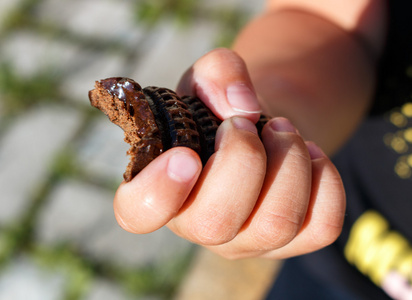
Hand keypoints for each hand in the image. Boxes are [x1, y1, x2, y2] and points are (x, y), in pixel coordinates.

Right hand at [113, 48, 345, 259]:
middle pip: (216, 222)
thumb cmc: (222, 111)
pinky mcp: (292, 242)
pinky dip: (324, 179)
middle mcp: (200, 225)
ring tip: (283, 131)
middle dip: (243, 158)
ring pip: (277, 223)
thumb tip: (243, 108)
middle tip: (247, 123)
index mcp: (162, 188)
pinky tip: (309, 156)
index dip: (158, 192)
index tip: (186, 155)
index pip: (139, 214)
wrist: (259, 132)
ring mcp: (247, 240)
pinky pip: (322, 227)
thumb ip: (216, 74)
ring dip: (288, 160)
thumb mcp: (209, 78)